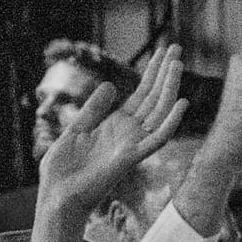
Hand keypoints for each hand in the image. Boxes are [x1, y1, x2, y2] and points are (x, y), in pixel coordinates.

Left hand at [36, 44, 187, 214]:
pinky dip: (171, 121)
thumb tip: (112, 85)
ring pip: (158, 111)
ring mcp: (133, 144)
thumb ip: (94, 108)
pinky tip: (182, 102)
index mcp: (117, 125)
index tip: (162, 52)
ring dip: (169, 87)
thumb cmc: (64, 168)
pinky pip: (158, 138)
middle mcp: (130, 133)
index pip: (141, 94)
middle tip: (177, 47)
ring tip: (178, 63)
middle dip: (164, 72)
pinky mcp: (132, 157)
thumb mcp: (77, 128)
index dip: (152, 73)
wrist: (58, 194)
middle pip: (153, 97)